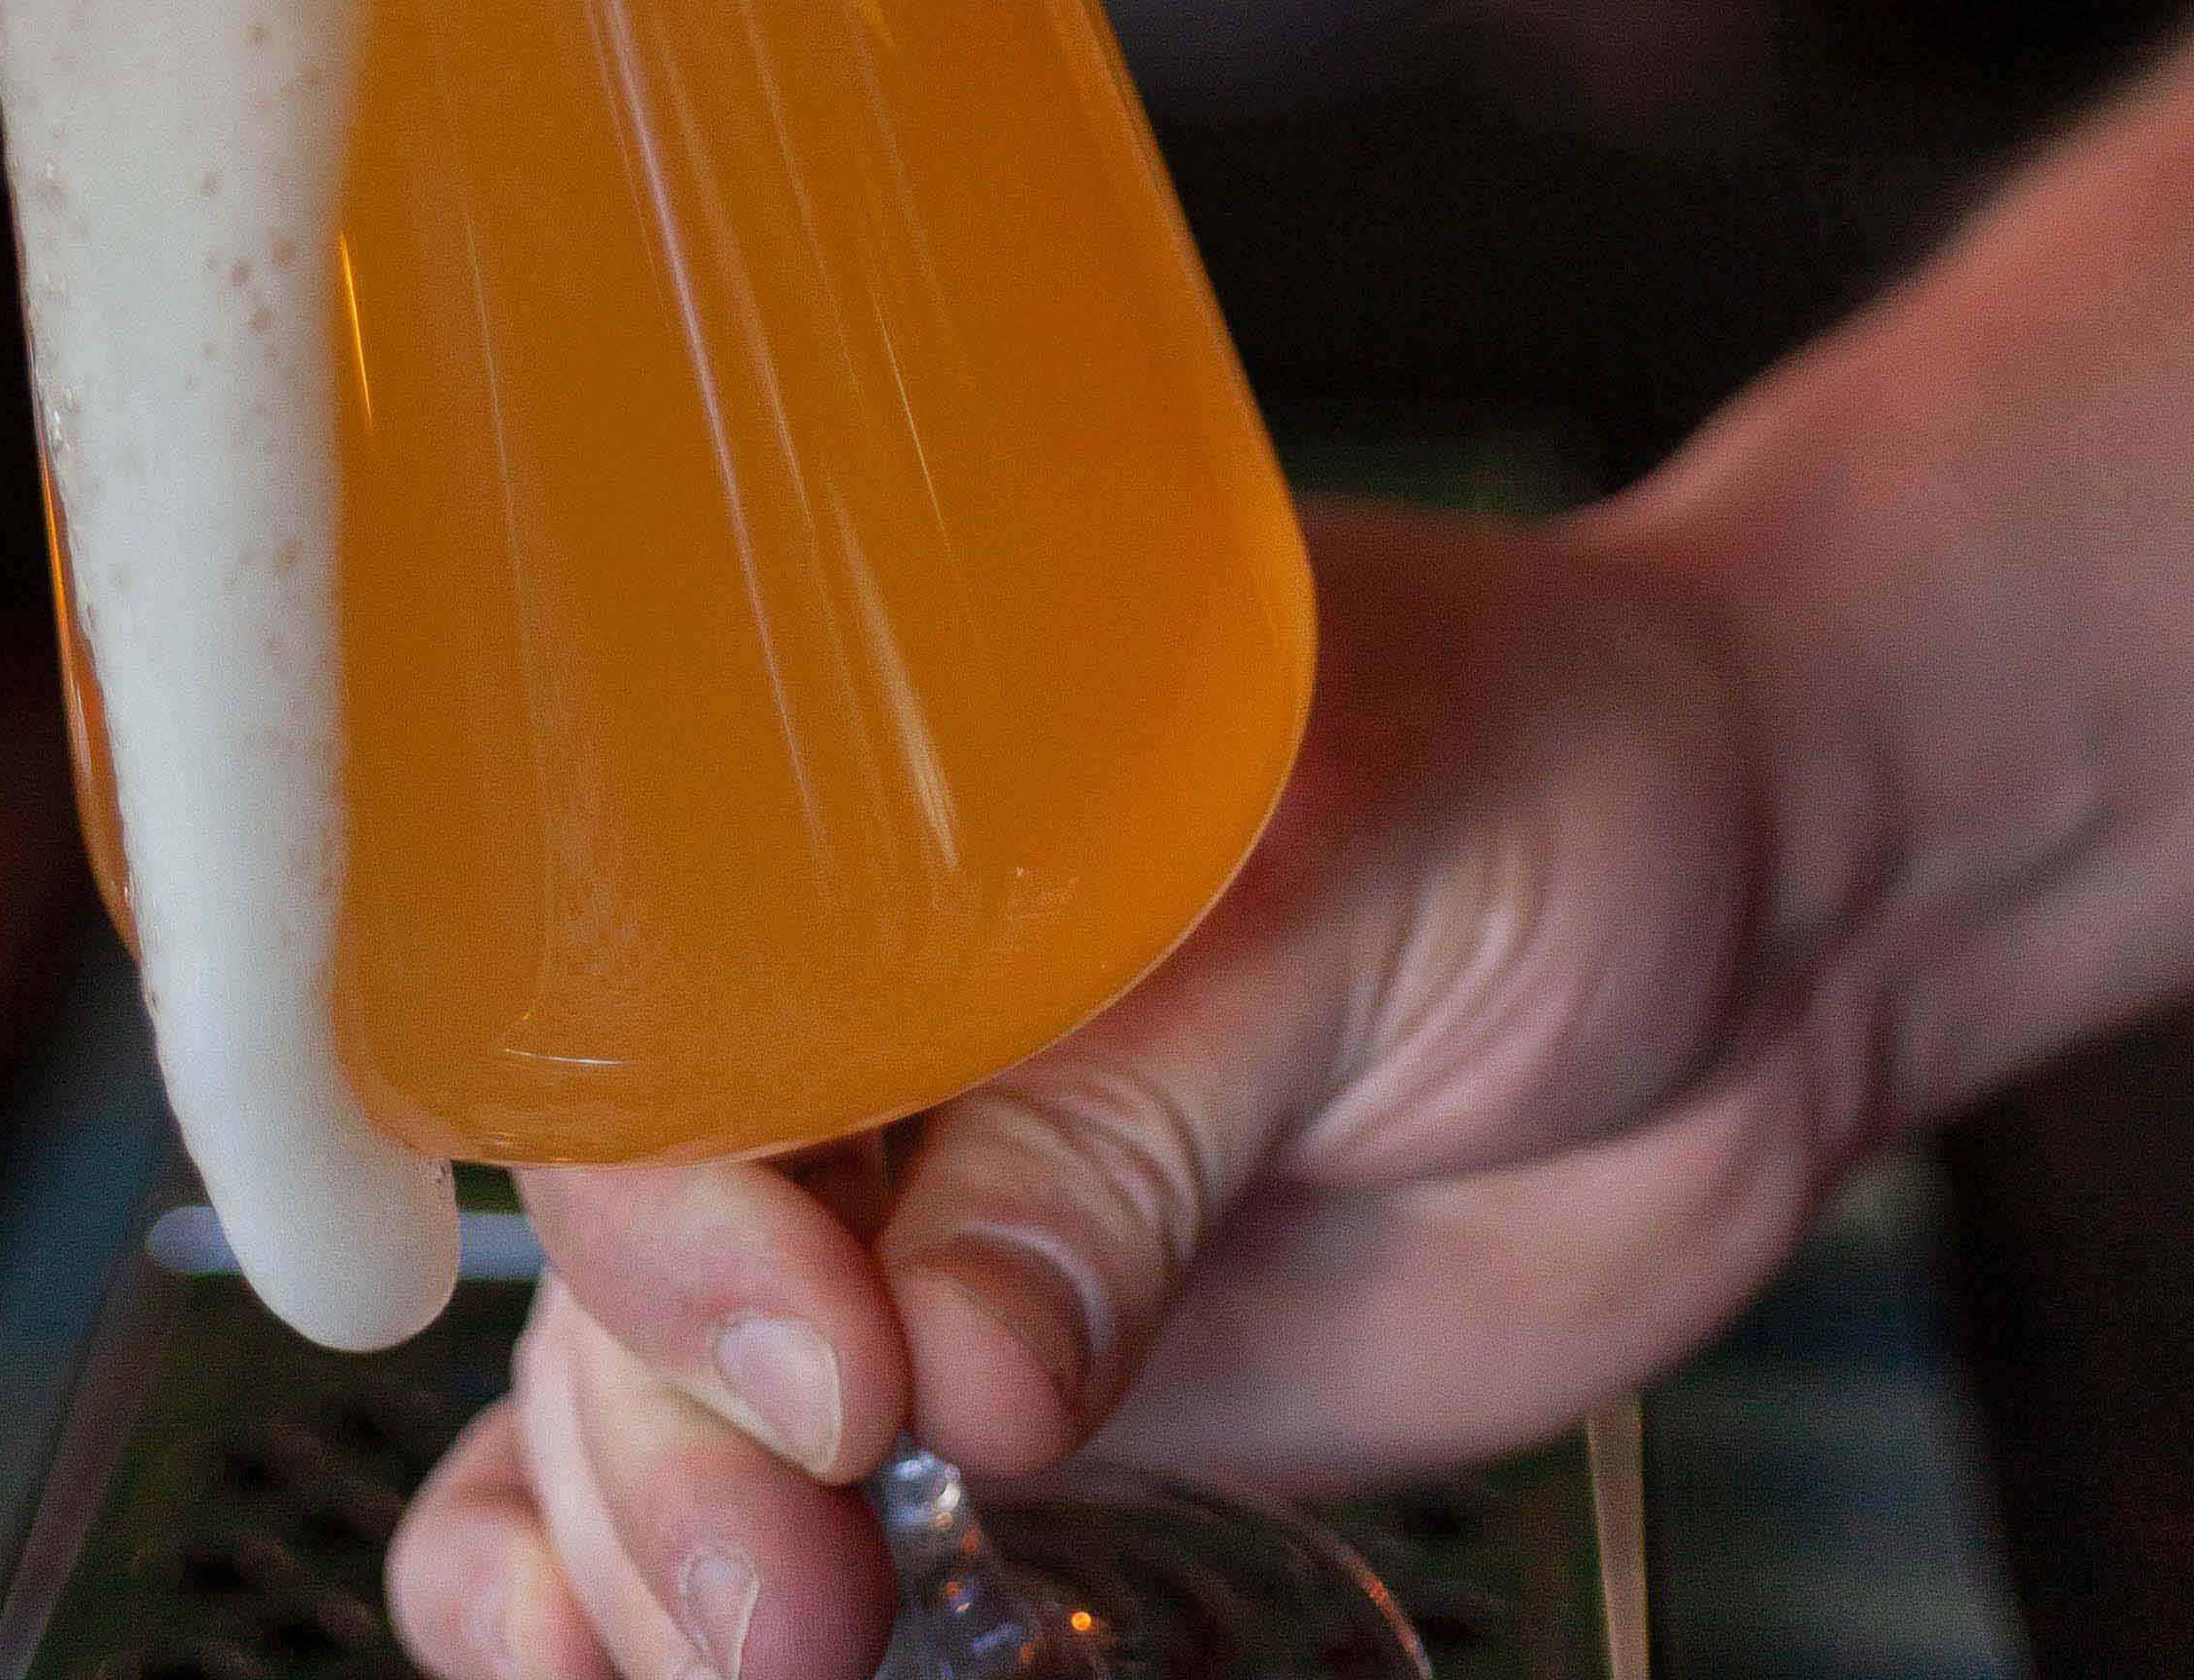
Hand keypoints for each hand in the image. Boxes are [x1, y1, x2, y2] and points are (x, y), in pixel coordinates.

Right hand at [389, 496, 1817, 1679]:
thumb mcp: (1352, 885)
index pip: (663, 1021)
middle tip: (786, 1617)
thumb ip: (1146, 1121)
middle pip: (635, 1260)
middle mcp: (864, 1028)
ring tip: (748, 1673)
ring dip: (633, 1561)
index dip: (681, 1216)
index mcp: (876, 827)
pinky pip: (777, 1502)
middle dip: (664, 1457)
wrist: (1772, 914)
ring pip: (649, 1407)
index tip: (826, 1376)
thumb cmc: (1560, 772)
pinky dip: (634, 1593)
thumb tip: (956, 1381)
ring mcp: (925, 1226)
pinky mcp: (1023, 1396)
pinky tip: (590, 1670)